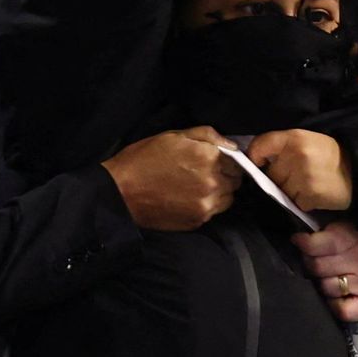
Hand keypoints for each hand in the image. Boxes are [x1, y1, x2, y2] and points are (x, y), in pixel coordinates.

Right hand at [102, 124, 235, 230]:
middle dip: (225, 175)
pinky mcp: (198, 221)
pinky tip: (189, 198)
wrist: (120, 193)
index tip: (216, 160)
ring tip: (197, 186)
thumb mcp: (173, 136)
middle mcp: (213, 182)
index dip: (227, 159)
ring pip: (229, 198)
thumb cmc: (143, 160)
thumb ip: (207, 135)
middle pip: (236, 180)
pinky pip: (214, 212)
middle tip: (204, 172)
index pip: (237, 161)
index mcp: (208, 157)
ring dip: (220, 192)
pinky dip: (207, 205)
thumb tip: (231, 144)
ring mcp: (206, 204)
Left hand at [245, 126, 353, 212]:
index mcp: (294, 138)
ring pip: (281, 192)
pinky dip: (303, 203)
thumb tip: (255, 161)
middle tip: (298, 176)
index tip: (260, 164)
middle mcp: (297, 155)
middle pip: (270, 175)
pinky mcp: (311, 195)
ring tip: (308, 185)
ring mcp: (304, 176)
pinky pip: (295, 203)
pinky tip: (315, 194)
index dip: (256, 157)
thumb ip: (281, 147)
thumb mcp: (306, 141)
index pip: (260, 146)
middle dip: (279, 179)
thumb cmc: (329, 156)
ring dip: (291, 193)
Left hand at [295, 221, 357, 326]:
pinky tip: (339, 298)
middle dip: (312, 265)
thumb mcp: (355, 233)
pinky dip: (335, 305)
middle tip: (318, 264)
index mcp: (355, 240)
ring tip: (333, 279)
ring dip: (323, 285)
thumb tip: (300, 237)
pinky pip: (341, 310)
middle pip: (318, 267)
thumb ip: (330, 233)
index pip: (323, 243)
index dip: (306, 243)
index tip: (298, 241)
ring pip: (326, 288)